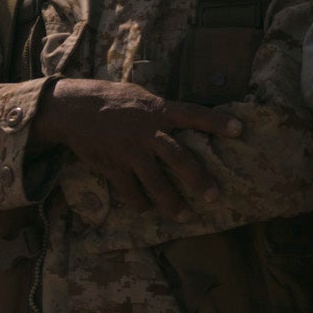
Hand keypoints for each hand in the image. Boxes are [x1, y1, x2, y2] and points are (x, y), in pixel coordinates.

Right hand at [37, 78, 242, 215]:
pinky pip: (130, 191)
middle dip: (198, 178)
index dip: (217, 122)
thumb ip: (161, 110)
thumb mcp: (140, 97)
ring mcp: (129, 151)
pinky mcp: (112, 166)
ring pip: (155, 182)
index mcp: (157, 110)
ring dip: (171, 202)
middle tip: (213, 196)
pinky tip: (147, 209)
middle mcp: (146, 131)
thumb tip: (184, 120)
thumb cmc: (110, 100)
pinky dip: (140, 203)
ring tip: (184, 215)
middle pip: (178, 157)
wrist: (72, 109)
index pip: (193, 114)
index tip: (240, 130)